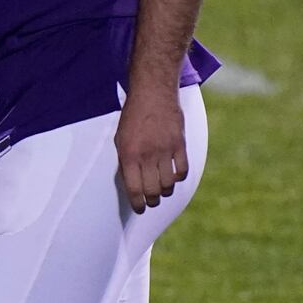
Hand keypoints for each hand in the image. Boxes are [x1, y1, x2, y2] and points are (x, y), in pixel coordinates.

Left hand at [114, 85, 187, 212]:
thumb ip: (126, 160)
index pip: (134, 189)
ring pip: (168, 184)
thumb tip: (131, 182)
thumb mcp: (120, 137)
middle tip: (151, 201)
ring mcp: (165, 150)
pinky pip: (182, 171)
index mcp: (128, 154)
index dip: (137, 204)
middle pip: (152, 190)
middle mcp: (147, 155)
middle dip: (151, 200)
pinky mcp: (180, 145)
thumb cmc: (133, 116)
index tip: (139, 209)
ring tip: (161, 190)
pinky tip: (174, 176)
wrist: (153, 93)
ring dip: (165, 191)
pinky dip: (178, 178)